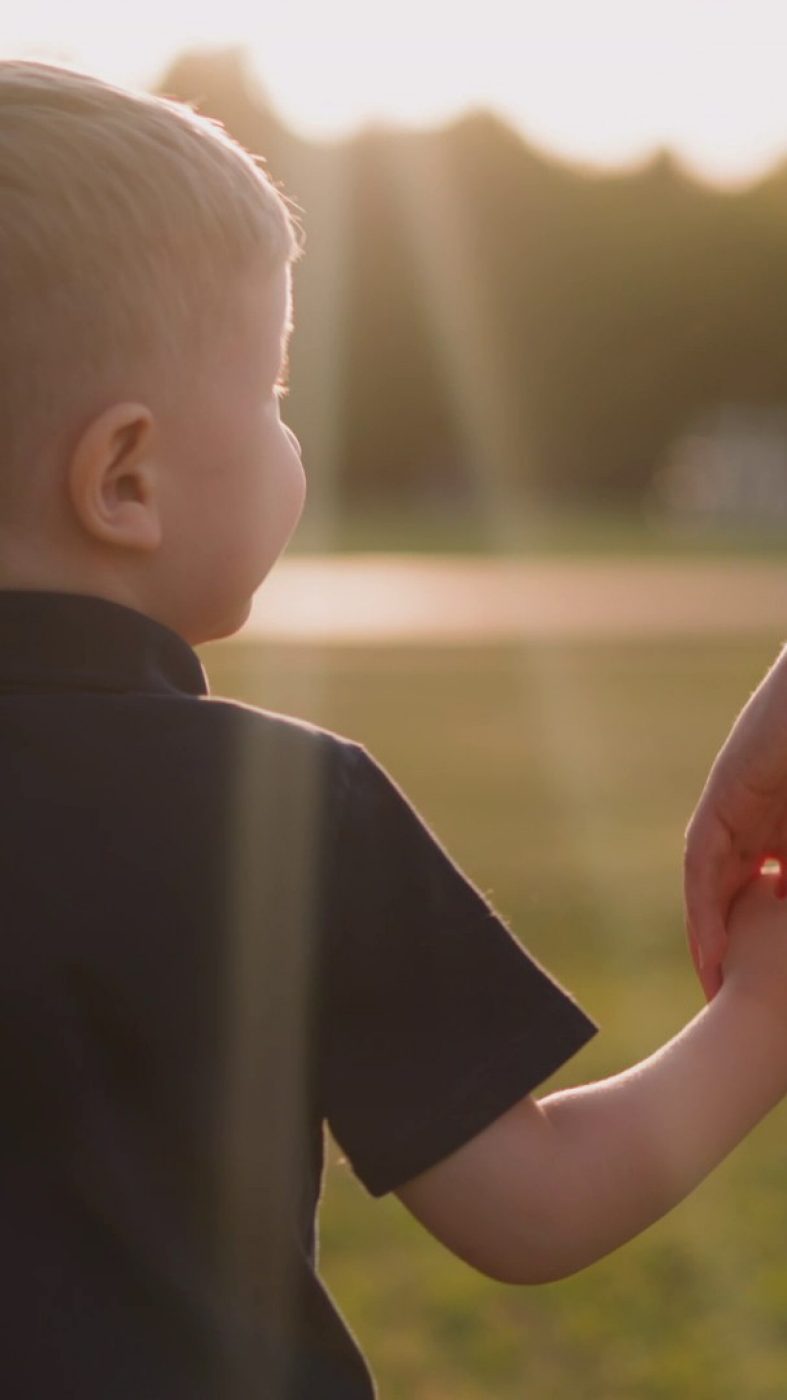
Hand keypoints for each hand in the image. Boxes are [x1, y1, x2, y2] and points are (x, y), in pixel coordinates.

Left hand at [685, 646, 786, 1001]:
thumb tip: (786, 897)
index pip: (768, 895)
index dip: (766, 942)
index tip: (773, 993)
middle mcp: (758, 823)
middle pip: (735, 896)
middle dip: (732, 948)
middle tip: (730, 1001)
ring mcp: (738, 809)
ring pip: (714, 885)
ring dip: (710, 937)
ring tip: (712, 988)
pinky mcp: (724, 797)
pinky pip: (705, 861)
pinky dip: (706, 907)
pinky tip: (710, 950)